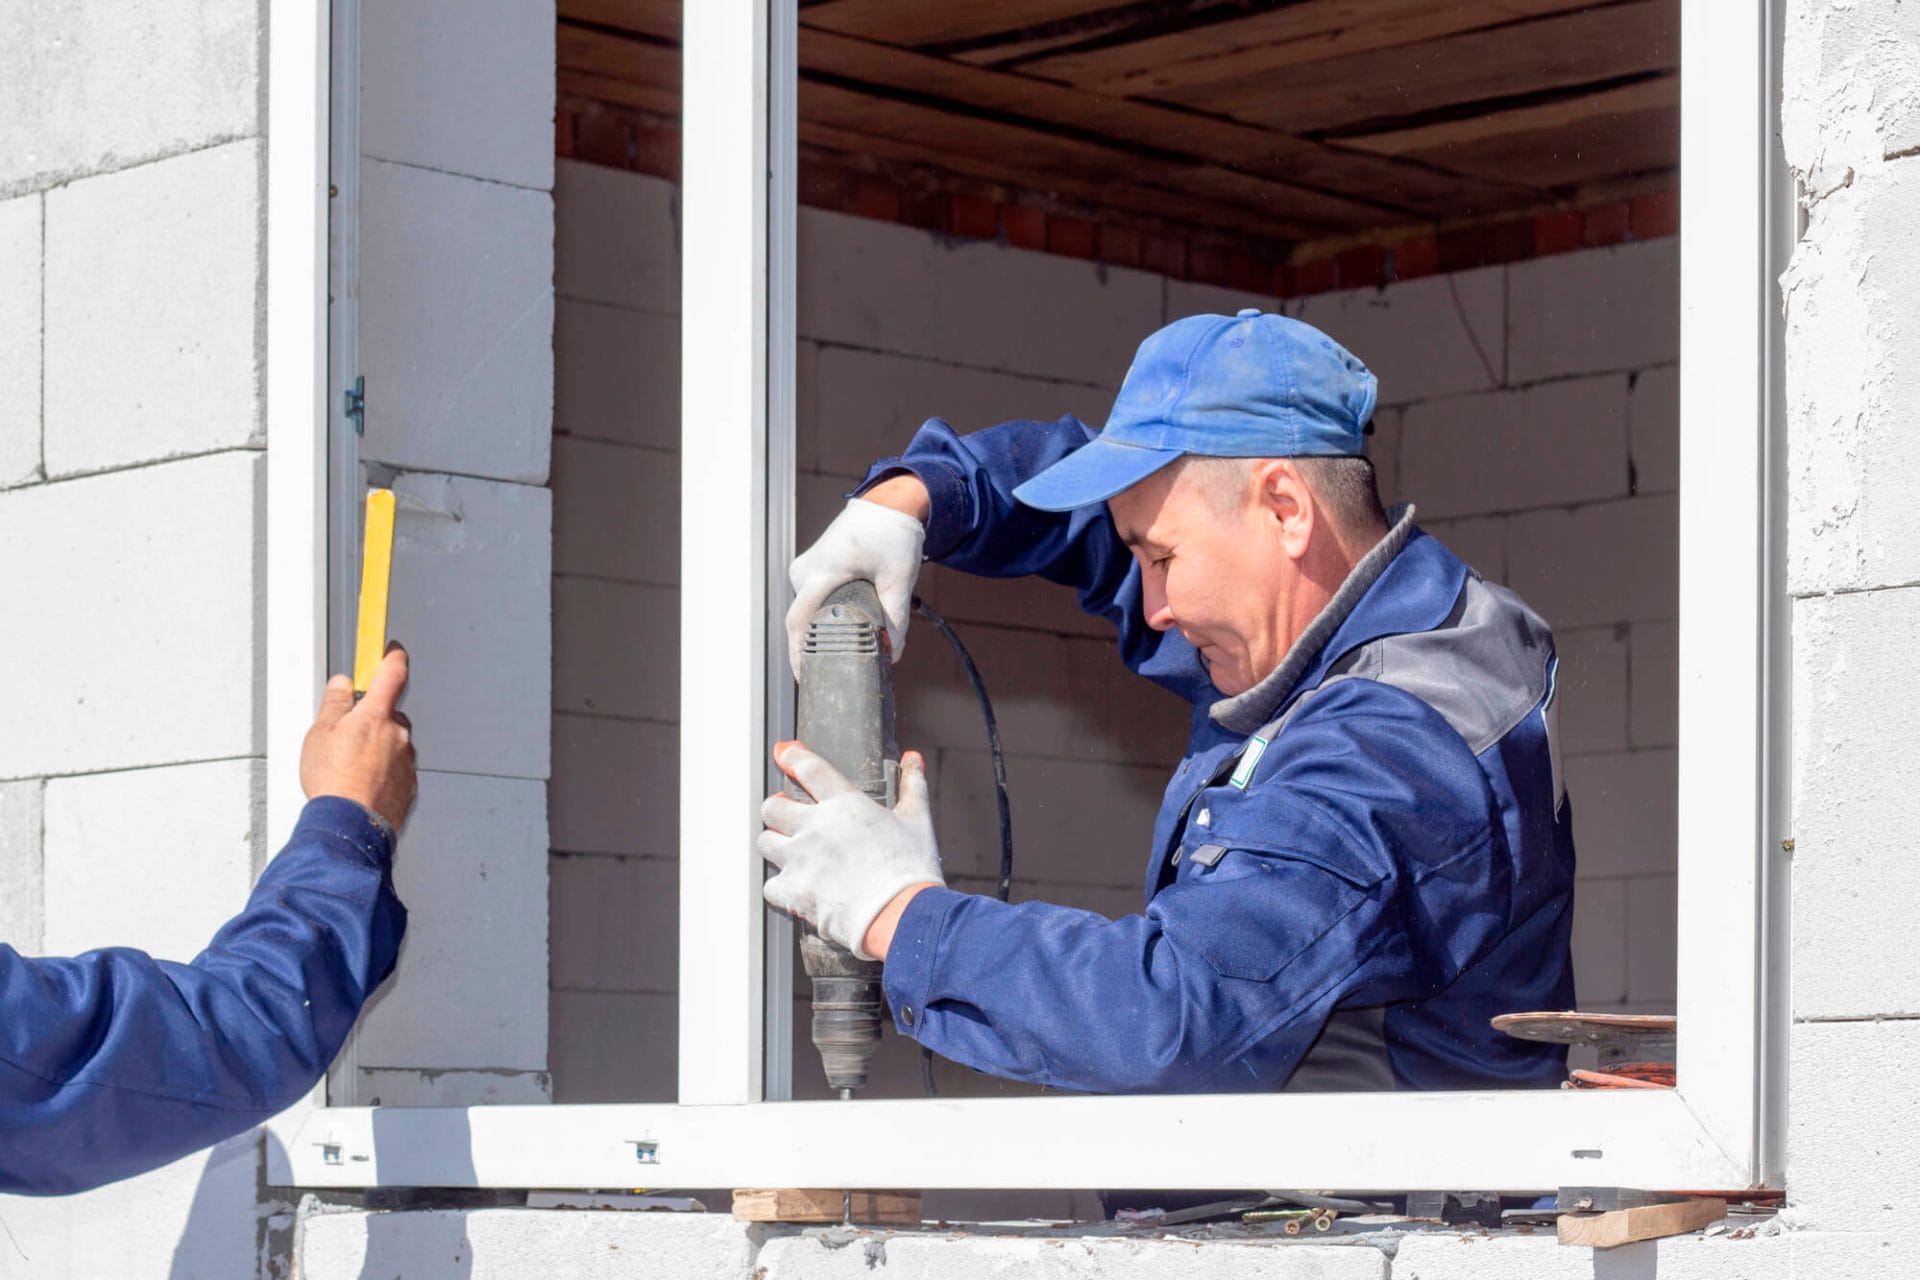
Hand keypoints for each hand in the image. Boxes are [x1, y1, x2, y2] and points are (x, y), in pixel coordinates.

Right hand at [299, 643, 418, 830]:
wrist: (351, 826)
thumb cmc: (334, 781)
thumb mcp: (321, 733)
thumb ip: (334, 703)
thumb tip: (342, 684)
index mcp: (377, 715)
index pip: (393, 673)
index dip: (393, 657)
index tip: (392, 650)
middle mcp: (399, 735)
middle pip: (391, 713)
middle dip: (373, 718)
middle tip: (347, 734)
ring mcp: (407, 761)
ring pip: (394, 743)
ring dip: (377, 748)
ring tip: (350, 767)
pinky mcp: (408, 785)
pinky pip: (396, 768)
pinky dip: (382, 771)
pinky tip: (362, 783)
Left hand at [759, 742, 943, 959]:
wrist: (901, 914)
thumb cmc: (911, 868)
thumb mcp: (917, 820)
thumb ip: (913, 785)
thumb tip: (915, 758)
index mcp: (844, 804)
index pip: (809, 768)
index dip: (792, 756)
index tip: (783, 753)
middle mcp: (814, 826)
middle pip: (773, 806)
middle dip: (777, 809)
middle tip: (788, 817)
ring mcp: (799, 858)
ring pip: (765, 842)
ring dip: (776, 845)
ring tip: (792, 853)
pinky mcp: (793, 890)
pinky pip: (770, 885)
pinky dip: (781, 887)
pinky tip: (797, 889)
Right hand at [786, 491, 925, 675]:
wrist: (887, 504)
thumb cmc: (893, 536)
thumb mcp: (899, 579)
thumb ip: (896, 618)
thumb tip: (894, 655)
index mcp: (823, 571)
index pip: (799, 622)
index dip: (798, 654)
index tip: (805, 678)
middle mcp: (805, 570)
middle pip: (802, 621)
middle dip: (815, 648)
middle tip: (834, 672)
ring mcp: (804, 568)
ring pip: (807, 611)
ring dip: (822, 630)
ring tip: (842, 650)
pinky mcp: (809, 569)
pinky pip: (810, 600)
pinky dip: (823, 615)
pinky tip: (839, 629)